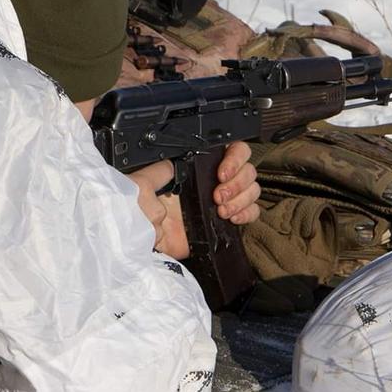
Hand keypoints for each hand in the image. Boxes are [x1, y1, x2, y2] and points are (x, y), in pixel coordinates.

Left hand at [125, 143, 260, 259]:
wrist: (142, 241)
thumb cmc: (139, 212)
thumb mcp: (144, 182)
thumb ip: (162, 168)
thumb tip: (177, 161)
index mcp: (196, 167)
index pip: (231, 149)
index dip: (234, 158)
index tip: (221, 173)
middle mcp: (211, 181)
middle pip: (246, 170)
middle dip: (238, 183)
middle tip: (218, 196)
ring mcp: (221, 201)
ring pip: (251, 190)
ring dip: (241, 199)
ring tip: (222, 210)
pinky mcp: (224, 222)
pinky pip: (250, 213)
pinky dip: (246, 213)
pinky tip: (231, 217)